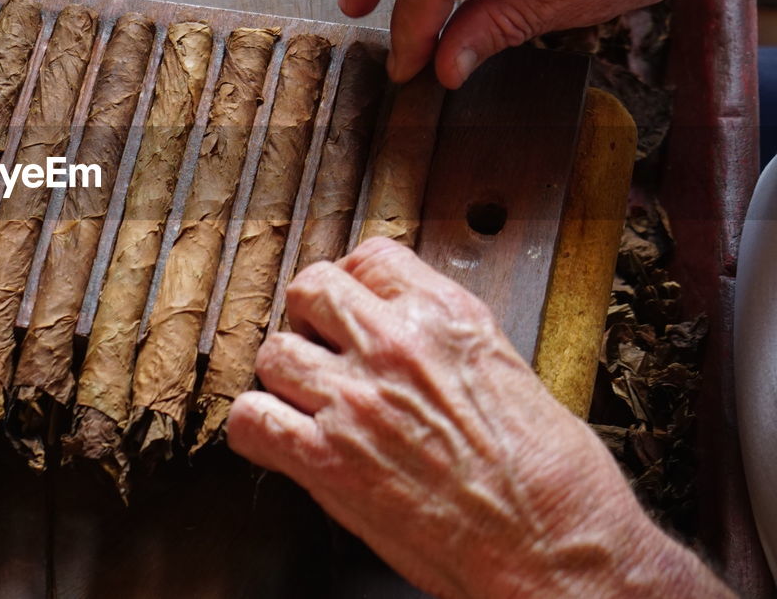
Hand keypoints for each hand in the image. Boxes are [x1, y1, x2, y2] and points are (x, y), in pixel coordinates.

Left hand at [227, 237, 731, 597]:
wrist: (555, 549)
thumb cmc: (554, 479)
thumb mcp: (510, 374)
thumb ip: (446, 346)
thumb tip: (410, 342)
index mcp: (447, 317)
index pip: (371, 257)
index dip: (354, 284)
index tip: (353, 308)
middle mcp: (395, 346)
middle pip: (310, 289)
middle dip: (311, 318)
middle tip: (322, 348)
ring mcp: (355, 399)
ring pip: (273, 352)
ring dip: (285, 378)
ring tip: (307, 403)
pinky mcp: (327, 459)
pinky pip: (252, 419)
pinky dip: (256, 429)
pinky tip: (279, 441)